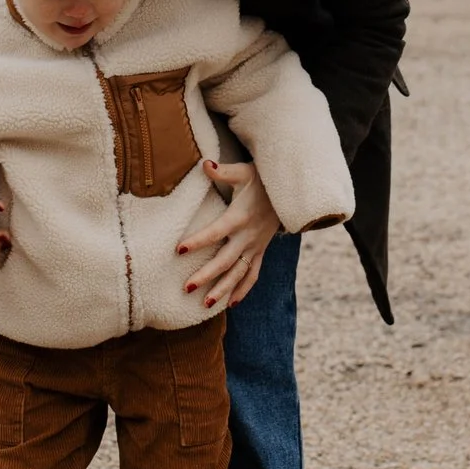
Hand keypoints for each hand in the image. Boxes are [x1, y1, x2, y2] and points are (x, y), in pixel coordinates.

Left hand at [176, 161, 280, 309]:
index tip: (179, 250)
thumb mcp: (244, 172)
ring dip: (223, 289)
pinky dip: (243, 290)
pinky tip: (230, 304)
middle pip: (225, 260)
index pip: (216, 232)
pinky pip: (252, 274)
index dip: (198, 241)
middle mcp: (248, 236)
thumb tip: (205, 164)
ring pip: (239, 273)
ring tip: (205, 304)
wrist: (290, 191)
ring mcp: (255, 247)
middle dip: (206, 275)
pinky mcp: (260, 251)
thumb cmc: (261, 180)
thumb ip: (224, 171)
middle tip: (186, 288)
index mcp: (240, 217)